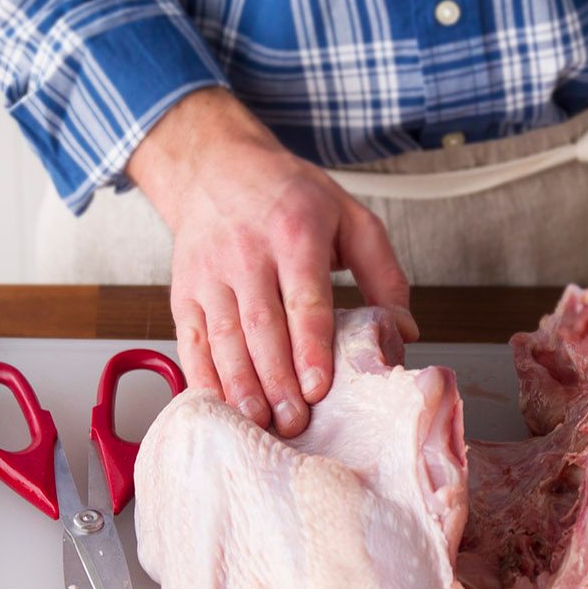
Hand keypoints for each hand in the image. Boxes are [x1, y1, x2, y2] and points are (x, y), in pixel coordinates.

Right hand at [127, 87, 417, 436]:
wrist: (217, 168)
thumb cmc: (290, 196)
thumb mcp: (351, 217)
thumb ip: (384, 274)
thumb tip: (403, 332)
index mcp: (294, 232)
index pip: (303, 298)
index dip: (309, 348)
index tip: (318, 388)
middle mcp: (247, 252)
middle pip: (260, 326)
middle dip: (276, 379)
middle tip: (294, 421)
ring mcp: (209, 273)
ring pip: (222, 337)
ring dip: (240, 385)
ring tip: (259, 421)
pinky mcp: (184, 291)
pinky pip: (190, 340)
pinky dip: (202, 377)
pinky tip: (219, 406)